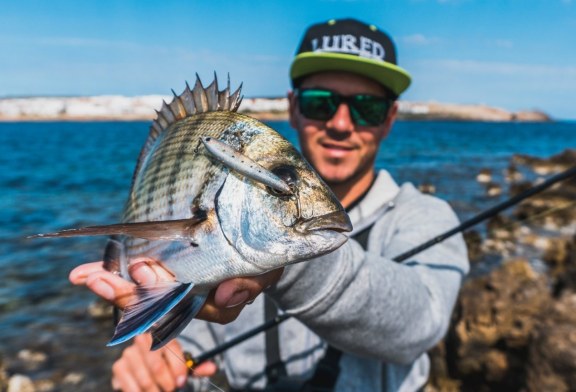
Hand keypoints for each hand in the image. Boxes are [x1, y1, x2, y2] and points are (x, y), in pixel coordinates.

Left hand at [69, 259, 283, 322]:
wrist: (261, 236)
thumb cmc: (264, 254)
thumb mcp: (265, 267)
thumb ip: (250, 284)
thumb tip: (225, 294)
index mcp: (214, 302)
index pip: (183, 306)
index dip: (159, 293)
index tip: (141, 270)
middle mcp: (192, 299)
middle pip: (154, 304)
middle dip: (123, 292)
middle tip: (94, 279)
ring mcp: (178, 285)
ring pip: (142, 293)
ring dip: (112, 284)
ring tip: (83, 276)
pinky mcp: (169, 269)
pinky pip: (140, 277)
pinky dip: (115, 273)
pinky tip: (89, 272)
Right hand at [110, 333, 216, 390]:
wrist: (142, 369)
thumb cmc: (166, 366)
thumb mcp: (182, 365)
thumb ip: (196, 367)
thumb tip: (213, 368)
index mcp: (161, 333)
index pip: (170, 347)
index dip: (178, 367)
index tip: (182, 381)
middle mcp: (143, 339)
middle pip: (157, 365)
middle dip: (167, 382)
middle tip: (172, 389)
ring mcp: (129, 352)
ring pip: (145, 378)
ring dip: (155, 391)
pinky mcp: (118, 366)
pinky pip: (131, 386)